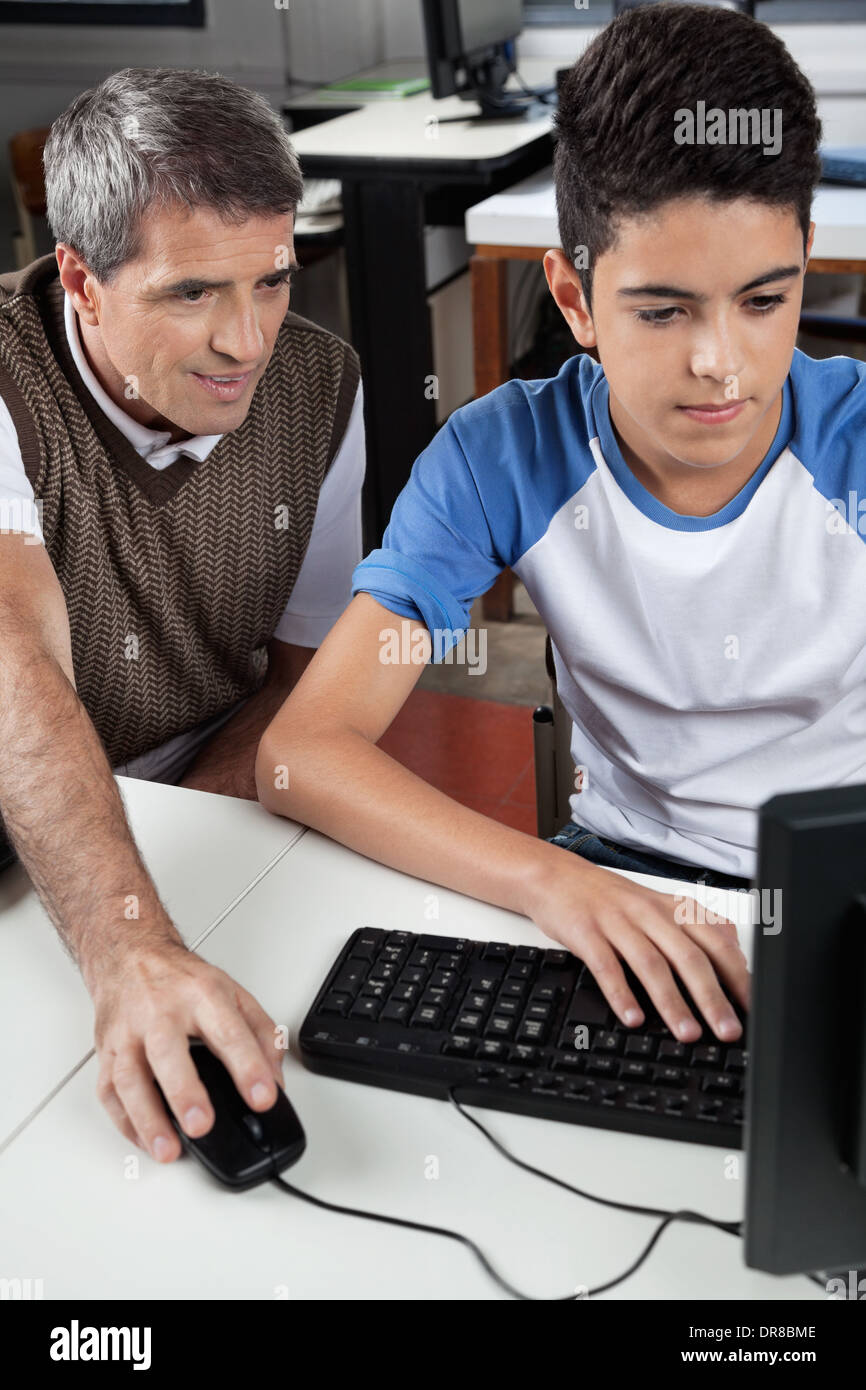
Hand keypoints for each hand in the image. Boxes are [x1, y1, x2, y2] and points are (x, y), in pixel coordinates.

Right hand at [90, 940, 285, 1161]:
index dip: (248, 1067)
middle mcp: (160, 1012)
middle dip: (184, 1092)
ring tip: (168, 1149)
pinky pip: (108, 1092)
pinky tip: (144, 1139)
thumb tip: (274, 1080)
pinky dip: (125, 1122)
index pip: (229, 1032)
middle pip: (168, 1053)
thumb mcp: (233, 993)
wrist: (130, 955)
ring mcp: (128, 1033)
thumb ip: (261, 1035)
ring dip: (148, 1118)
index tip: (263, 1097)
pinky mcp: (106, 1051)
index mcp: (201, 996)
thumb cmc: (181, 979)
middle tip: (201, 1125)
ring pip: (129, 1078)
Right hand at [528, 859, 748, 1041]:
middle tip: (728, 1030)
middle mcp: (650, 914)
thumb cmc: (613, 899)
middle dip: (712, 998)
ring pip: (651, 965)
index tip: (752, 1009)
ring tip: (687, 1033)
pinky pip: (607, 966)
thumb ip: (700, 929)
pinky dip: (621, 994)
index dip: (738, 977)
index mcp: (674, 909)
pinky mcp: (587, 933)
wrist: (558, 877)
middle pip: (689, 958)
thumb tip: (738, 957)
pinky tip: (632, 1018)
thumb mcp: (661, 906)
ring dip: (672, 1003)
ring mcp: (618, 922)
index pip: (717, 944)